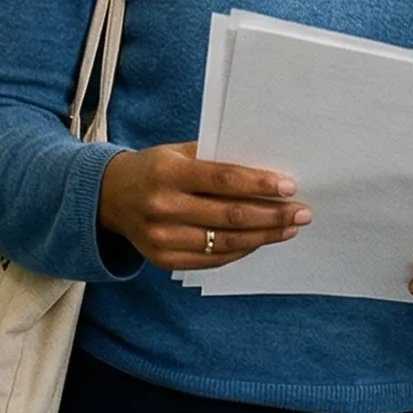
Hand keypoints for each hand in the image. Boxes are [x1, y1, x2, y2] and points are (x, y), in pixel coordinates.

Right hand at [98, 143, 310, 271]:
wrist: (110, 197)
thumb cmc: (154, 168)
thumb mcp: (177, 152)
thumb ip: (215, 159)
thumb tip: (265, 171)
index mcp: (168, 173)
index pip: (223, 179)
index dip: (258, 184)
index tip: (289, 186)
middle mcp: (163, 207)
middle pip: (230, 216)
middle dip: (272, 215)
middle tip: (302, 212)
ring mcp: (162, 238)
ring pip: (225, 241)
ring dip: (264, 236)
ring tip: (290, 228)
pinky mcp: (164, 260)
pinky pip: (212, 259)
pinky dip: (241, 249)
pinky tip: (260, 240)